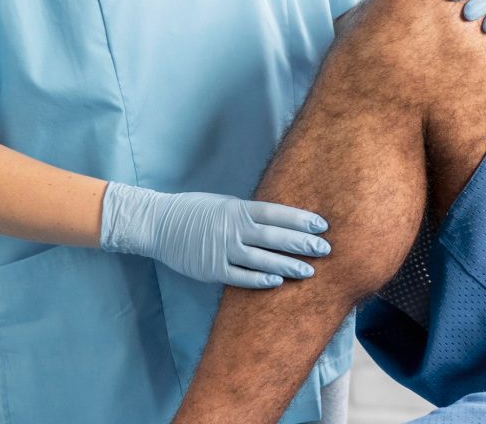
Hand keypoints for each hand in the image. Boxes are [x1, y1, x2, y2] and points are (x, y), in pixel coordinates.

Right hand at [99, 181, 330, 288]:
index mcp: (236, 209)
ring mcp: (222, 250)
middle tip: (326, 250)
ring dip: (288, 265)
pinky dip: (260, 279)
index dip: (300, 219)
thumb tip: (278, 220)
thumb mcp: (223, 204)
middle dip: (302, 243)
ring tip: (309, 271)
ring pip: (262, 259)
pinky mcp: (212, 269)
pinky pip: (241, 277)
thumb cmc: (194, 211)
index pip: (275, 213)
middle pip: (274, 237)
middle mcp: (232, 228)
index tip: (322, 225)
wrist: (159, 223)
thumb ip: (247, 213)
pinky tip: (277, 281)